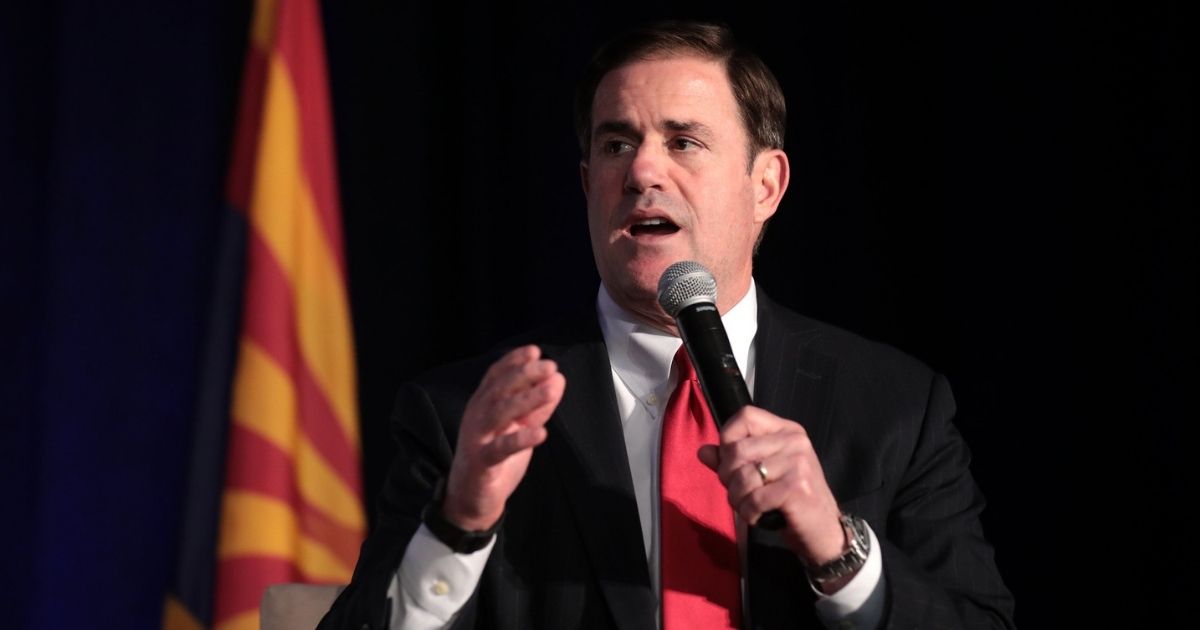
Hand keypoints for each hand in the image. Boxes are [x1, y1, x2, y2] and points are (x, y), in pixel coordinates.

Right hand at [442, 345, 564, 530]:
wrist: (470, 499)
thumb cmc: (495, 458)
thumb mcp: (518, 427)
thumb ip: (536, 407)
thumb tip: (557, 381)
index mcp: (483, 404)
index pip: (496, 375)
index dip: (513, 361)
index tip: (534, 350)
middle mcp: (477, 416)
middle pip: (499, 389)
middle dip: (524, 374)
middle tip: (549, 365)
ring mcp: (477, 438)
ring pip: (500, 413)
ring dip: (527, 400)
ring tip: (550, 390)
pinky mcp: (482, 463)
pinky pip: (500, 448)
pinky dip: (520, 439)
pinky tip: (541, 433)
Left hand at [697, 406, 846, 568]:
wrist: (824, 529)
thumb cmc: (790, 499)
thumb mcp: (761, 473)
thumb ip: (731, 461)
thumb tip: (702, 451)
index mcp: (786, 430)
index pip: (746, 415)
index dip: (728, 438)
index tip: (731, 461)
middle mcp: (794, 441)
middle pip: (738, 449)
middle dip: (727, 477)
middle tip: (738, 493)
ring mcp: (798, 462)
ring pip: (743, 476)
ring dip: (736, 499)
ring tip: (747, 506)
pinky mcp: (797, 487)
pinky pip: (755, 498)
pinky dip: (749, 512)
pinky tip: (757, 516)